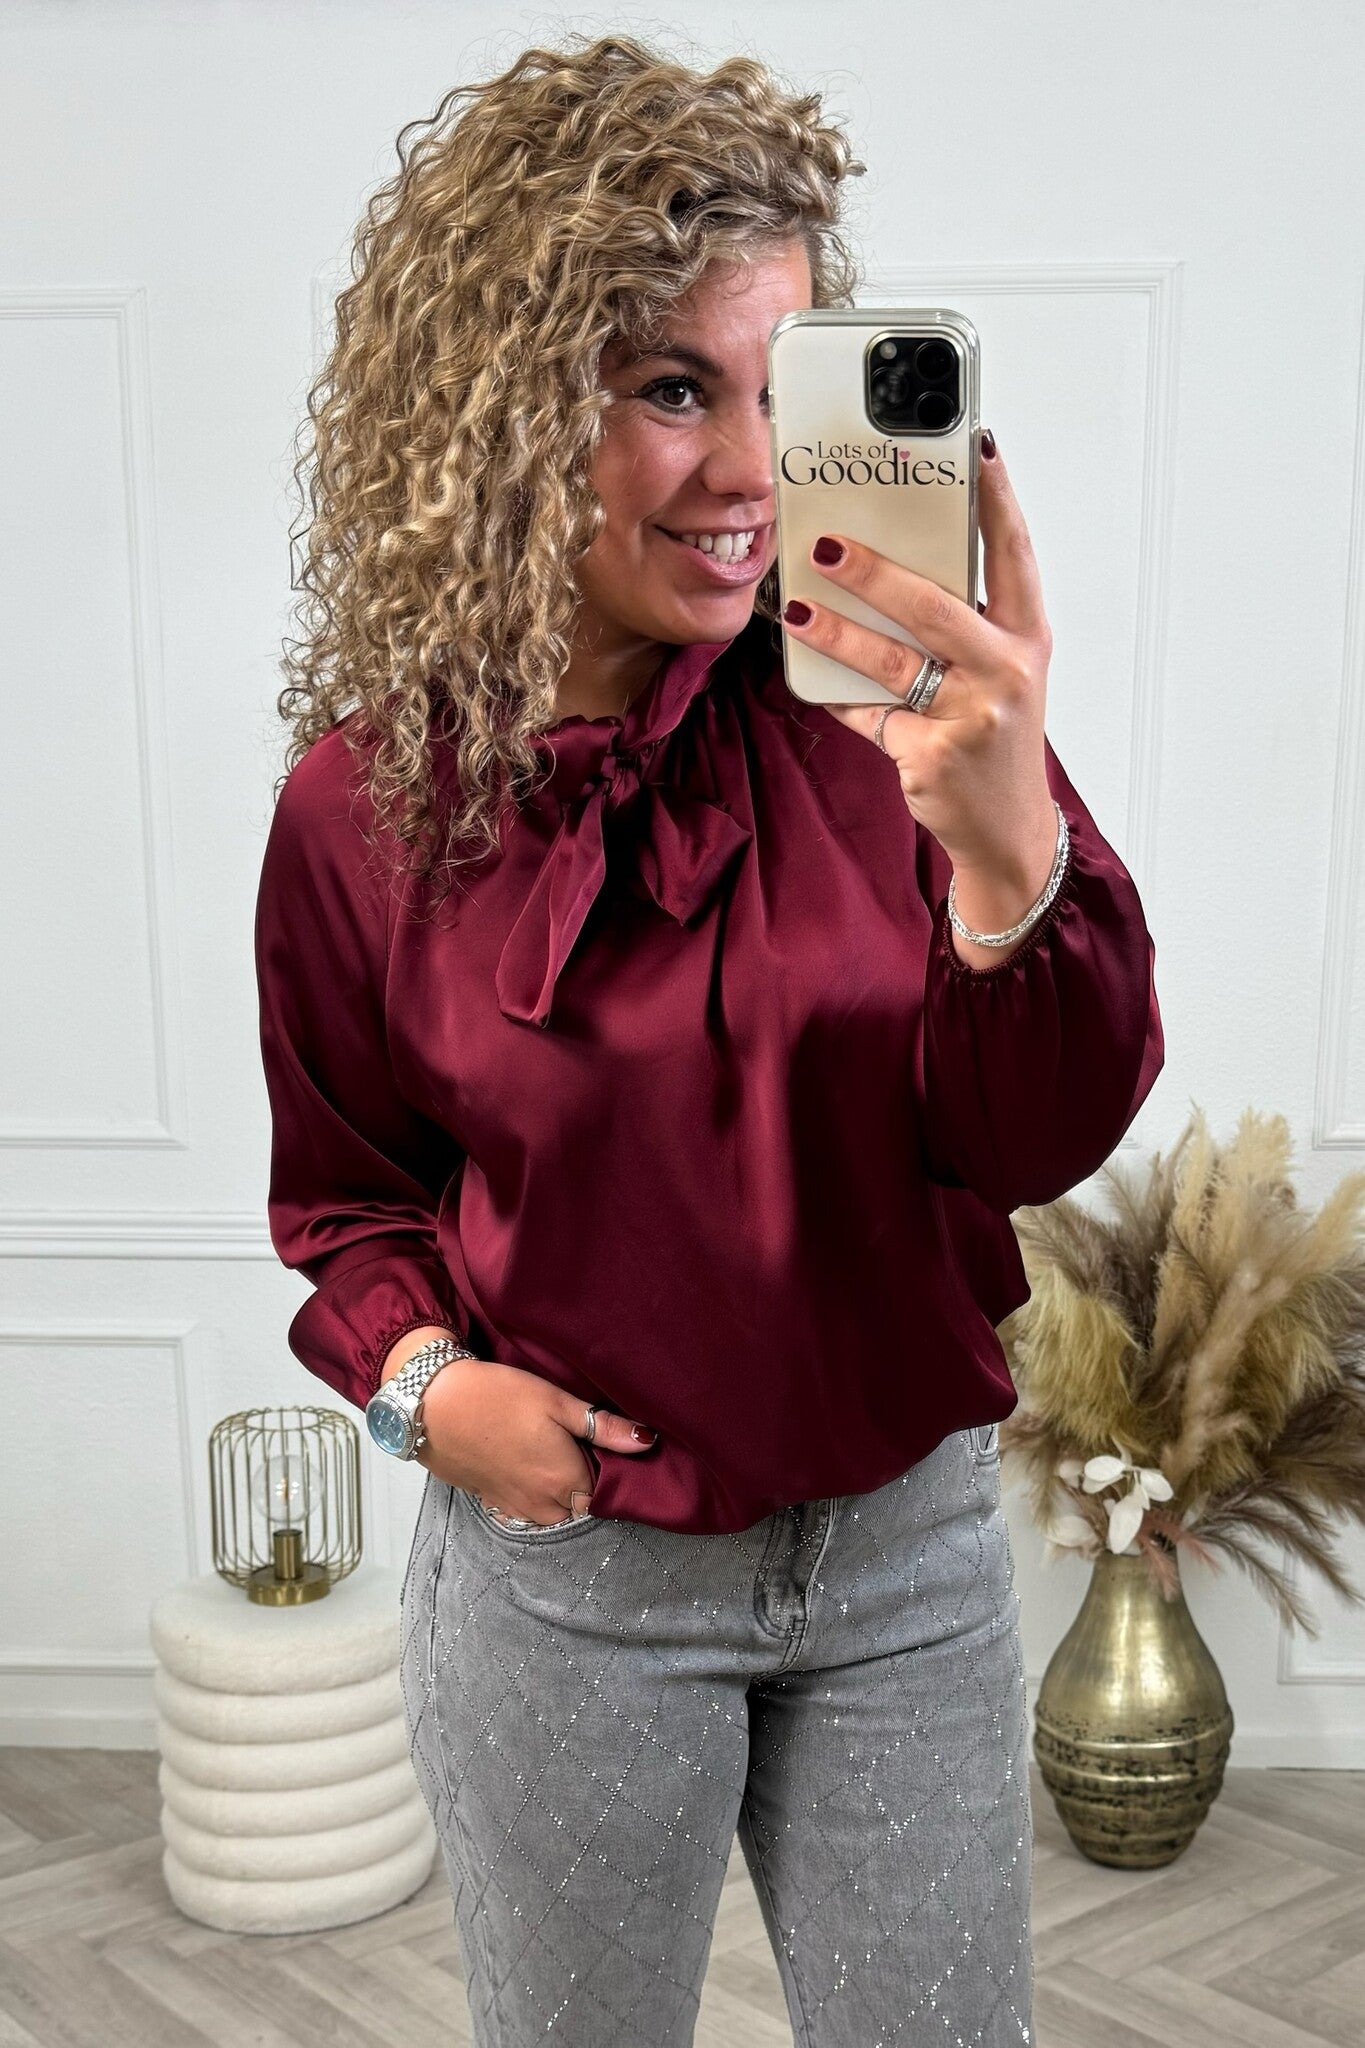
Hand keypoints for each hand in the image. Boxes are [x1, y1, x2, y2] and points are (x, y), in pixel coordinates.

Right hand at [379, 1332, 656, 1523]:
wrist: (433, 1405)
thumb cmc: (498, 1397)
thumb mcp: (557, 1402)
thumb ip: (603, 1428)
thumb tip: (648, 1441)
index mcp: (565, 1481)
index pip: (604, 1493)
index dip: (607, 1470)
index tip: (601, 1446)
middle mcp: (542, 1505)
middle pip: (579, 1505)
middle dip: (584, 1483)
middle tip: (575, 1444)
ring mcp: (513, 1506)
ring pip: (552, 1511)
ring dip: (558, 1491)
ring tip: (549, 1451)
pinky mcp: (490, 1501)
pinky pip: (524, 1508)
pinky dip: (531, 1492)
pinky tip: (522, 1461)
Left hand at [780, 432, 1059, 916]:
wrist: (1006, 829)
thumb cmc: (993, 736)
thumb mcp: (995, 673)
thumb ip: (957, 624)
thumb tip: (884, 569)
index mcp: (1027, 637)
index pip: (1013, 553)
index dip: (996, 498)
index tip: (976, 447)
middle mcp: (1008, 671)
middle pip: (935, 606)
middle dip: (875, 572)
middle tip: (829, 545)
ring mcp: (972, 716)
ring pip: (893, 661)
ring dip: (837, 630)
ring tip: (798, 607)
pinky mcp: (933, 756)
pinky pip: (871, 715)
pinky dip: (841, 695)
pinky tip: (816, 676)